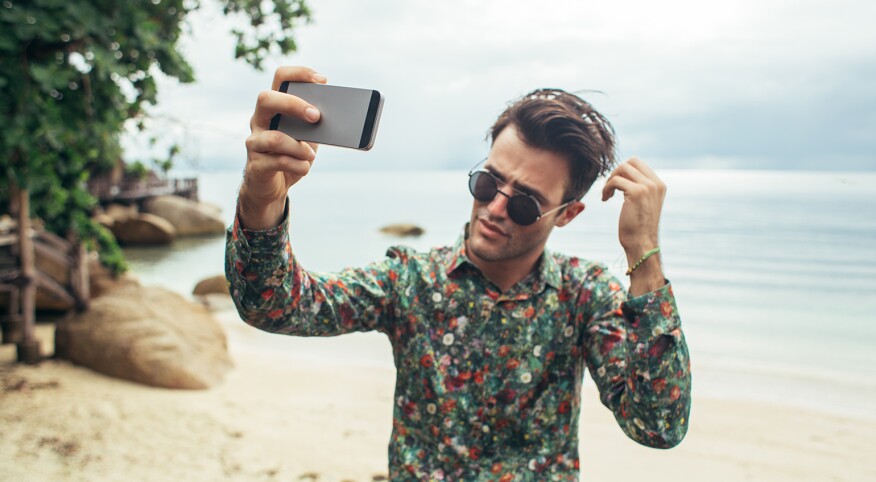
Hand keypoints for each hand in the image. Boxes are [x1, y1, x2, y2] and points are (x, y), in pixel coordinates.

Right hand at [238, 66, 326, 229]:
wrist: (272, 186)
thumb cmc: (292, 155)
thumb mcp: (307, 137)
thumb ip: (315, 125)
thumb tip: (339, 117)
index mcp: (274, 107)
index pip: (281, 77)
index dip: (300, 73)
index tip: (323, 80)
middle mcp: (259, 120)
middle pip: (266, 99)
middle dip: (294, 105)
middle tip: (316, 116)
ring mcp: (254, 142)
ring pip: (274, 138)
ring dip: (299, 146)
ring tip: (310, 154)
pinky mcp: (256, 165)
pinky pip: (278, 162)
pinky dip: (298, 166)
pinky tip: (305, 167)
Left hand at [601, 157, 665, 294]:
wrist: (641, 244)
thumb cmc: (638, 228)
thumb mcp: (642, 204)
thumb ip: (639, 189)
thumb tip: (623, 174)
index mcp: (659, 185)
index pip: (639, 164)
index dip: (624, 171)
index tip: (617, 186)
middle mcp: (656, 184)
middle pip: (632, 161)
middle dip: (617, 171)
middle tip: (610, 187)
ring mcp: (648, 187)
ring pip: (623, 168)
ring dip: (610, 179)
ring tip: (607, 194)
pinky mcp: (637, 192)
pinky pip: (615, 180)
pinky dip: (606, 188)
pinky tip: (605, 199)